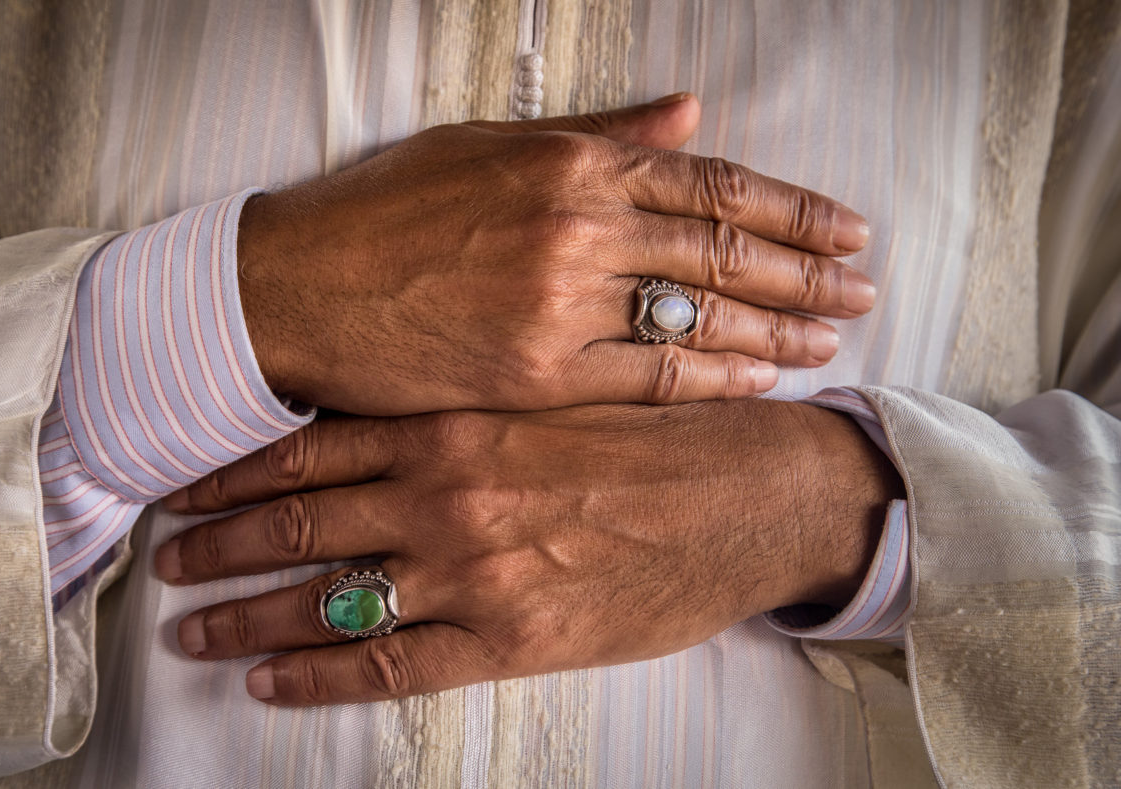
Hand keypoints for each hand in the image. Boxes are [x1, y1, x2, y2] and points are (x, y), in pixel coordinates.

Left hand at [156, 402, 902, 704]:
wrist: (754, 492)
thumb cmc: (662, 434)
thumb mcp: (559, 389)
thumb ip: (473, 401)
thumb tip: (395, 414)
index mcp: (458, 421)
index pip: (313, 443)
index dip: (240, 466)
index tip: (189, 482)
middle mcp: (449, 491)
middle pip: (300, 518)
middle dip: (222, 540)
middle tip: (169, 557)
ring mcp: (474, 568)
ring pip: (326, 595)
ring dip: (246, 614)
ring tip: (192, 627)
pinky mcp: (511, 639)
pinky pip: (388, 664)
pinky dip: (317, 676)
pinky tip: (270, 683)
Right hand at [239, 94, 873, 414]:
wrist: (300, 288)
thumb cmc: (386, 213)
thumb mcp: (490, 146)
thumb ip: (600, 135)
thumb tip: (690, 115)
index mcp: (570, 165)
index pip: (711, 184)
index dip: (792, 209)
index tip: (845, 231)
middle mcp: (576, 230)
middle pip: (723, 251)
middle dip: (805, 273)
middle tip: (862, 289)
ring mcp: (558, 305)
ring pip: (698, 318)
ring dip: (778, 328)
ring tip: (832, 336)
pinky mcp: (536, 376)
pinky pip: (648, 380)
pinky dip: (713, 380)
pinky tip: (762, 379)